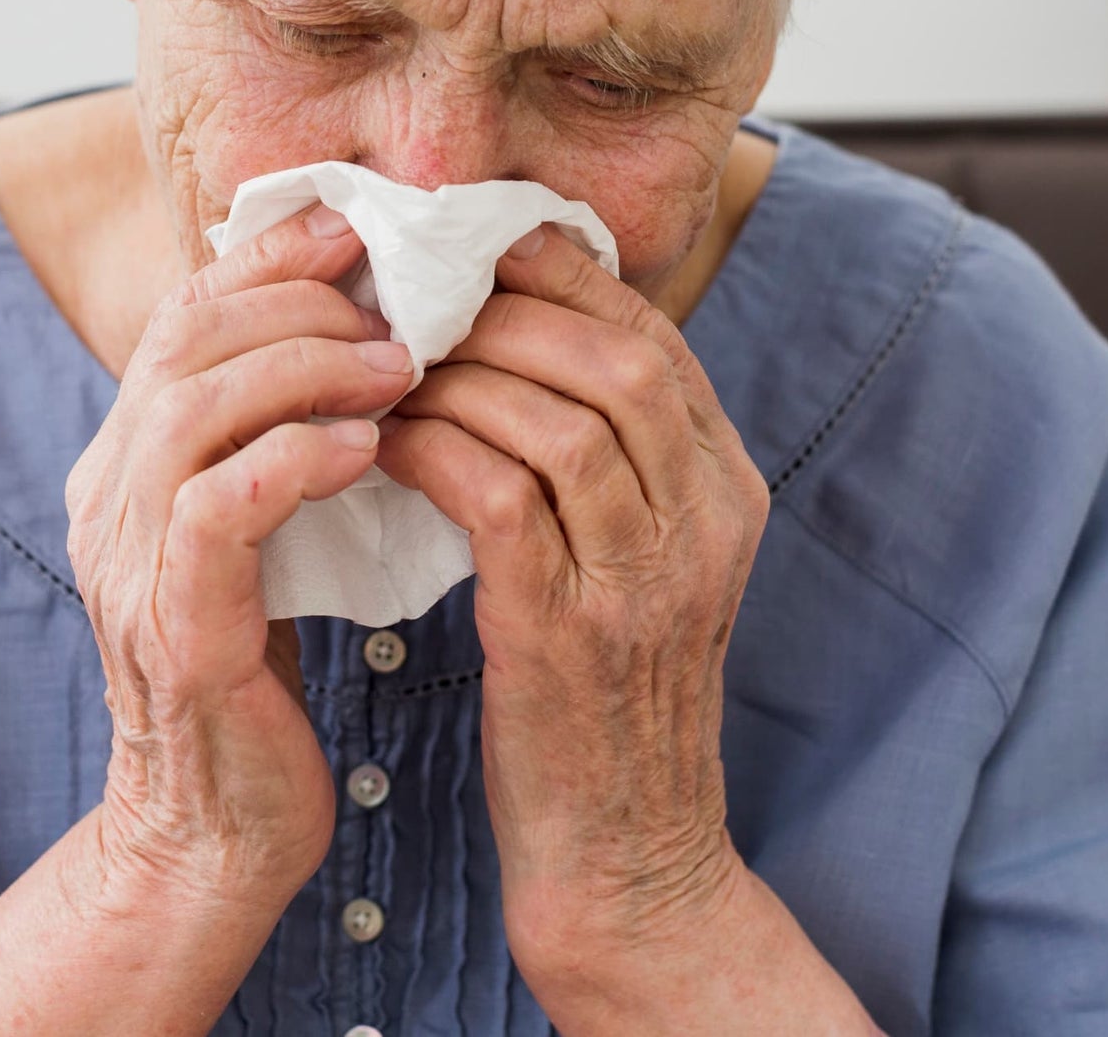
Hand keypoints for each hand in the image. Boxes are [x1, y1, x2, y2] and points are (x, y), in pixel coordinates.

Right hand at [63, 204, 413, 903]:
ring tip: (399, 368)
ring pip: (193, 405)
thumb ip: (278, 433)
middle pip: (185, 339)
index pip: (186, 313)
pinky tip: (367, 449)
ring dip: (305, 368)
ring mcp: (127, 557)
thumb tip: (367, 331)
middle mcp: (109, 492)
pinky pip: (218, 505)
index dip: (270, 258)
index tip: (359, 228)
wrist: (216, 824)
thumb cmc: (262, 663)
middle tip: (399, 309)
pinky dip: (295, 457)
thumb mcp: (264, 524)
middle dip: (299, 302)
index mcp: (131, 456)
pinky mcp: (170, 623)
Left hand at [371, 221, 769, 977]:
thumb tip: (514, 344)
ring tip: (383, 368)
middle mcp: (705, 520)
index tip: (479, 246)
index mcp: (726, 489)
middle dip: (505, 310)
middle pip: (613, 357)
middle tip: (413, 297)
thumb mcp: (639, 562)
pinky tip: (381, 442)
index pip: (652, 337)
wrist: (628, 862)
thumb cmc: (605, 695)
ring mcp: (646, 578)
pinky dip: (433, 448)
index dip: (563, 277)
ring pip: (557, 415)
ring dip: (457, 375)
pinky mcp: (572, 633)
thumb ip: (607, 459)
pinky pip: (497, 494)